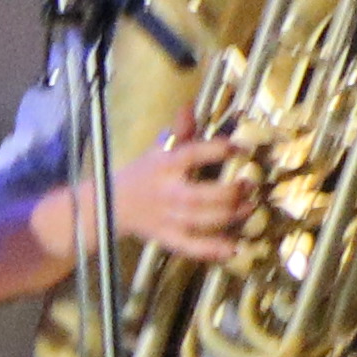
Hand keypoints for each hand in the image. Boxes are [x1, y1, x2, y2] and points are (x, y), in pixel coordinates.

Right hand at [100, 123, 254, 263]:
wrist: (107, 206)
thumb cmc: (140, 174)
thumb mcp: (156, 150)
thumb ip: (179, 131)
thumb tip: (190, 106)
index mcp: (164, 166)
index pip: (191, 155)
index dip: (217, 150)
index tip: (240, 147)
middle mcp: (167, 192)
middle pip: (202, 196)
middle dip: (230, 192)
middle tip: (249, 185)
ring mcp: (167, 217)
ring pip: (202, 220)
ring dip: (230, 215)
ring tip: (249, 207)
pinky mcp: (167, 237)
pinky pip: (190, 246)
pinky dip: (212, 250)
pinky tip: (234, 248)